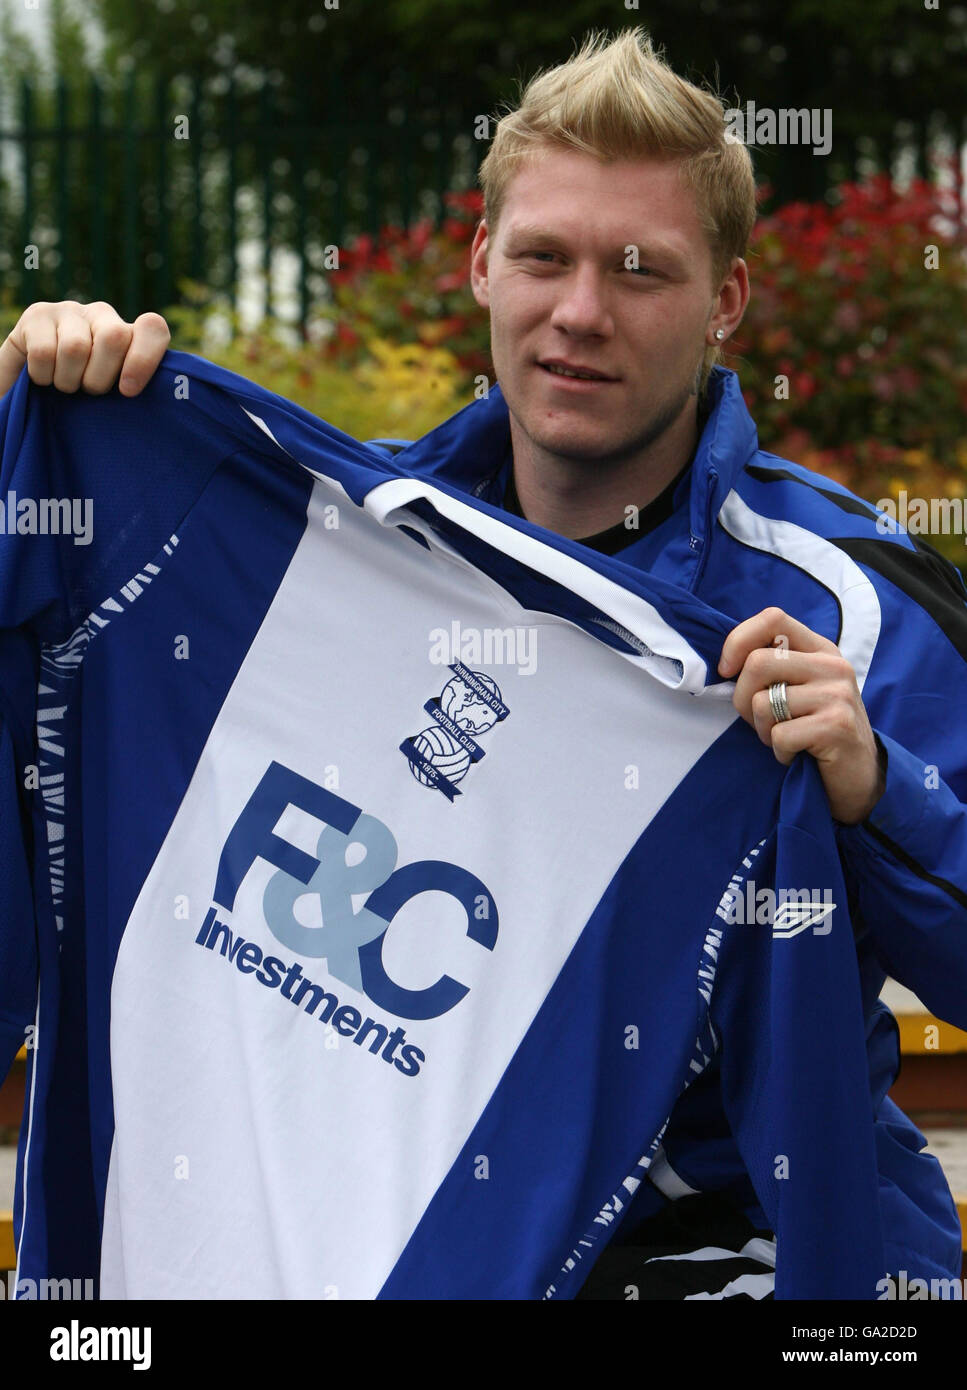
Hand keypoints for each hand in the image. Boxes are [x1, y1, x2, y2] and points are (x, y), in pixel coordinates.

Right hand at [0, 300, 170, 400]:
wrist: (31, 388)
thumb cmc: (82, 398)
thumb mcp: (114, 396)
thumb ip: (137, 392)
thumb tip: (169, 407)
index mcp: (130, 334)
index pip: (153, 328)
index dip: (144, 359)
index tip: (128, 392)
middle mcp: (103, 315)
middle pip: (115, 337)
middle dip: (100, 378)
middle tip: (89, 391)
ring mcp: (70, 311)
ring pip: (76, 348)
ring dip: (69, 381)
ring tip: (66, 385)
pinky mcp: (37, 315)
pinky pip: (45, 352)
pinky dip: (44, 376)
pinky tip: (44, 377)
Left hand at [718, 607, 886, 823]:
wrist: (859, 778)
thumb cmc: (815, 733)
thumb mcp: (797, 690)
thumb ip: (772, 668)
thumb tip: (725, 664)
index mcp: (820, 649)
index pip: (773, 618)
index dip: (737, 641)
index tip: (726, 671)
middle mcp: (832, 665)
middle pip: (757, 663)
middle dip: (742, 699)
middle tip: (760, 722)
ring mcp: (837, 694)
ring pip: (762, 702)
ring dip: (762, 731)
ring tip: (786, 739)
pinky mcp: (836, 726)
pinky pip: (779, 734)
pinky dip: (779, 752)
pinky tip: (799, 754)